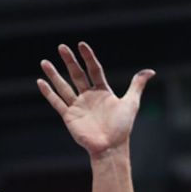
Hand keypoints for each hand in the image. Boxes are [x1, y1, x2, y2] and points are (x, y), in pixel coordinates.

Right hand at [37, 42, 153, 158]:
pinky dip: (48, 93)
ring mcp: (78, 106)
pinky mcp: (69, 116)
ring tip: (44, 62)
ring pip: (63, 86)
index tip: (81, 44)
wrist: (111, 147)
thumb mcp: (131, 103)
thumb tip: (150, 71)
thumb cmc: (122, 127)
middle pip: (77, 74)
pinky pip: (57, 102)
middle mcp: (89, 97)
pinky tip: (40, 82)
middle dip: (69, 61)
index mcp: (102, 92)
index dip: (88, 57)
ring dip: (54, 74)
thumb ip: (137, 86)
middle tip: (61, 47)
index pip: (94, 70)